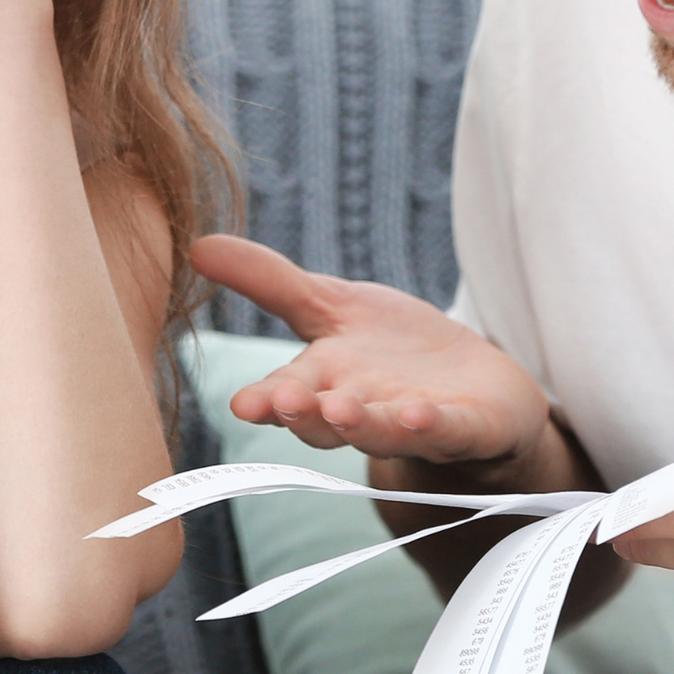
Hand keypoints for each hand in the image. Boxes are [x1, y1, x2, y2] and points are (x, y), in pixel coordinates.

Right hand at [188, 234, 557, 480]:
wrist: (477, 390)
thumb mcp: (330, 305)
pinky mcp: (466, 427)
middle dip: (305, 414)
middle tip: (284, 404)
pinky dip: (432, 425)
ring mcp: (413, 423)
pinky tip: (419, 413)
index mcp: (324, 382)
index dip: (266, 401)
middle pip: (327, 420)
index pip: (287, 395)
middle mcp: (362, 410)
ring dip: (362, 424)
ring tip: (342, 409)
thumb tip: (196, 244)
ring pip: (382, 429)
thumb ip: (268, 282)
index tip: (242, 404)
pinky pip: (448, 430)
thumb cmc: (393, 350)